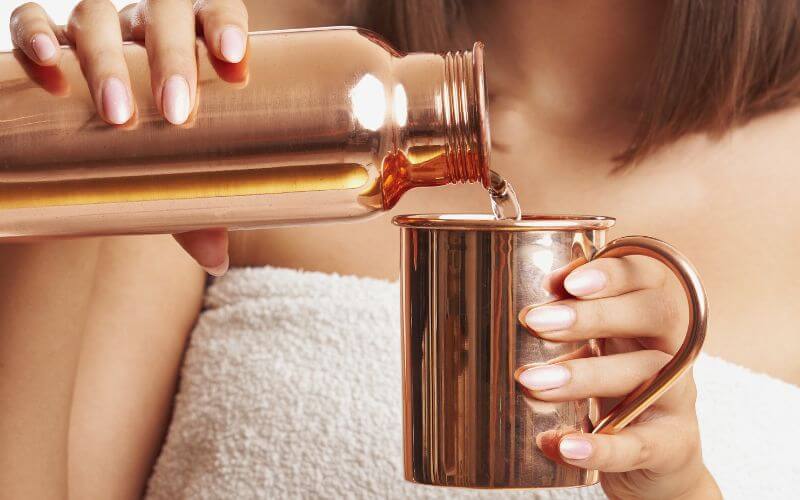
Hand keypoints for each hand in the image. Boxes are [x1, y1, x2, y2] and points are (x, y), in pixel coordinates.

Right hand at [9, 0, 249, 274]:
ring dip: (108, 60)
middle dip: (172, 57)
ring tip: (117, 114)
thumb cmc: (146, 145)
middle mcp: (143, 24)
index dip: (226, 25)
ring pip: (98, 15)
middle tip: (177, 113)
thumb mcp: (171, 171)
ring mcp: (94, 27)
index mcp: (190, 40)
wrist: (87, 132)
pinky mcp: (41, 37)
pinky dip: (36, 35)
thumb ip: (193, 206)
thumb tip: (218, 259)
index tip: (235, 64)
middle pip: (162, 14)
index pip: (215, 10)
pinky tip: (48, 65)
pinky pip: (31, 17)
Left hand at [517, 255, 720, 498]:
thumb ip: (572, 322)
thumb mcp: (596, 347)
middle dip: (591, 315)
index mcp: (649, 313)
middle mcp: (671, 346)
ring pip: (643, 373)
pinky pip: (640, 444)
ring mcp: (678, 395)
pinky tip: (565, 446)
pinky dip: (602, 446)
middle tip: (534, 321)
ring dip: (583, 376)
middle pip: (651, 313)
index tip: (565, 282)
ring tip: (531, 383)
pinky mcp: (674, 444)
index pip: (644, 275)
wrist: (658, 456)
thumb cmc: (617, 386)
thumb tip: (537, 301)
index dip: (610, 273)